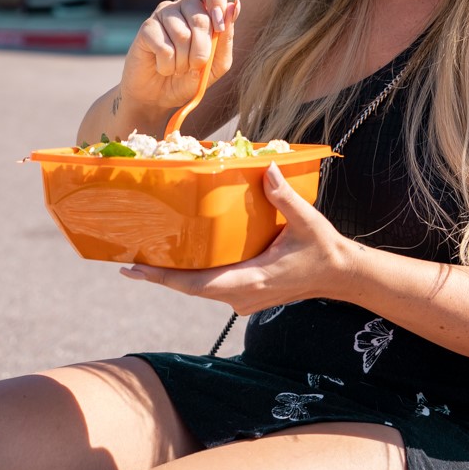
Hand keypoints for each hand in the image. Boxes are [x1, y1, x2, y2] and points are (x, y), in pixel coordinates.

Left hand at [119, 163, 348, 311]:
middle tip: (127, 261)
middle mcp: (241, 296)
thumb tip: (267, 170)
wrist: (341, 275)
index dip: (162, 278)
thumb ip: (285, 197)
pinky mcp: (246, 295)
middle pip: (190, 289)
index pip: (196, 284)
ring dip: (175, 276)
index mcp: (250, 281)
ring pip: (200, 289)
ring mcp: (243, 299)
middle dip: (159, 276)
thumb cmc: (324, 250)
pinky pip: (212, 286)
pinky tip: (181, 259)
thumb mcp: (307, 221)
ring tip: (146, 258)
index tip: (133, 270)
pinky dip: (194, 274)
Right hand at [120, 0, 238, 115]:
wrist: (160, 96)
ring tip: (178, 68)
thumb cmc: (192, 76)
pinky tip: (163, 67)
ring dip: (184, 61)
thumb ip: (227, 36)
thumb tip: (234, 5)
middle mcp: (184, 2)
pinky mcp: (147, 27)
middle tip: (196, 66)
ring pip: (183, 34)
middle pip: (201, 17)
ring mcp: (164, 12)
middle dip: (203, 50)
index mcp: (206, 5)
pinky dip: (168, 65)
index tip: (219, 25)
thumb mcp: (218, 62)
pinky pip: (164, 46)